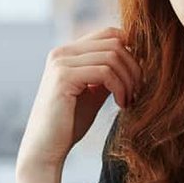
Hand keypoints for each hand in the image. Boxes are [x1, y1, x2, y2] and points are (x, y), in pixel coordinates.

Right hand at [13, 27, 138, 182]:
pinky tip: (121, 104)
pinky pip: (105, 72)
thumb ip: (107, 75)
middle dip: (134, 68)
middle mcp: (61, 52)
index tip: (138, 78)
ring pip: (113, 56)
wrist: (45, 148)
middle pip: (115, 43)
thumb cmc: (68, 124)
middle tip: (138, 92)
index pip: (109, 33)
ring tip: (129, 101)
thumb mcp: (92, 93)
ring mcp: (61, 63)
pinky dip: (120, 87)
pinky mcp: (63, 77)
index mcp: (67, 53)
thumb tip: (135, 60)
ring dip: (129, 80)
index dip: (131, 51)